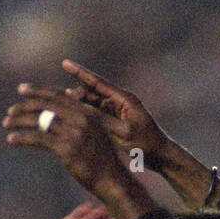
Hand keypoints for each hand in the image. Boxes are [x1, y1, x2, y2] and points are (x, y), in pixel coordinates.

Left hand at [4, 85, 157, 218]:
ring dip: (20, 121)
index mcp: (87, 112)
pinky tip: (11, 139)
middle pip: (46, 105)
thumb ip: (78, 122)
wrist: (112, 180)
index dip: (38, 91)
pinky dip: (22, 138)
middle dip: (25, 106)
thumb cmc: (102, 161)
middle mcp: (81, 119)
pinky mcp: (67, 149)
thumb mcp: (94, 135)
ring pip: (40, 120)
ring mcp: (74, 133)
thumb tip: (56, 117)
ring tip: (6, 124)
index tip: (21, 90)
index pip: (58, 95)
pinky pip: (39, 138)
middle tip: (10, 110)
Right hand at [62, 58, 219, 208]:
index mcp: (124, 99)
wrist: (161, 155)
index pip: (98, 82)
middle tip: (58, 97)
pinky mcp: (116, 120)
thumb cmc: (147, 145)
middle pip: (93, 92)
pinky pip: (97, 113)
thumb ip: (105, 120)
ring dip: (79, 103)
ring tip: (60, 105)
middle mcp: (120, 101)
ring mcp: (118, 111)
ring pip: (93, 103)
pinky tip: (72, 116)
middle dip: (76, 92)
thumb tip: (84, 110)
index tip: (64, 63)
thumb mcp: (125, 133)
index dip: (80, 73)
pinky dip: (85, 114)